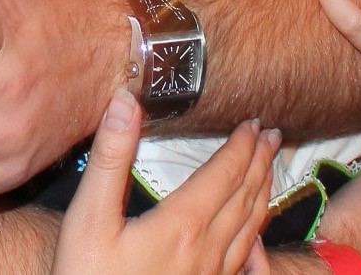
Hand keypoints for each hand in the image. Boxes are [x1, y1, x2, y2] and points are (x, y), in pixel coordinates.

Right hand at [55, 92, 276, 274]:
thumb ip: (110, 159)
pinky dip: (256, 232)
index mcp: (181, 225)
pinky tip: (256, 231)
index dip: (241, 146)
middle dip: (260, 162)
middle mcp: (206, 251)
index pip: (224, 174)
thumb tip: (125, 102)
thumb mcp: (88, 218)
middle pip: (245, 197)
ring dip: (262, 192)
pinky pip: (245, 258)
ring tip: (269, 169)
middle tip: (272, 135)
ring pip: (250, 228)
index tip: (253, 122)